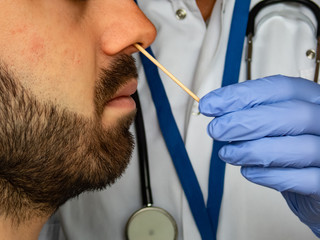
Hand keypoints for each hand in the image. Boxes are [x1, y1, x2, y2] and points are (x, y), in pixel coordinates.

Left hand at [199, 75, 319, 236]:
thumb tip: (215, 109)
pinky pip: (305, 179)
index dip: (242, 94)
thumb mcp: (275, 127)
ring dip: (254, 150)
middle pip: (293, 113)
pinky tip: (248, 171)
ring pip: (300, 147)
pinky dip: (270, 175)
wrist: (317, 186)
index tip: (209, 104)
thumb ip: (253, 116)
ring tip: (227, 154)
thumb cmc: (291, 152)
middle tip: (215, 130)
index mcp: (315, 100)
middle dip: (246, 121)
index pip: (281, 88)